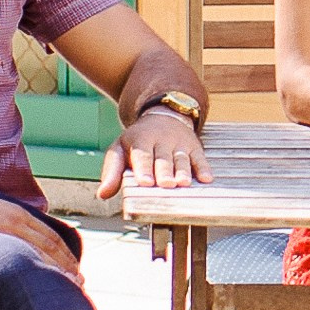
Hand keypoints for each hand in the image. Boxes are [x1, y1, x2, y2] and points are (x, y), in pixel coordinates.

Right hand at [0, 194, 87, 284]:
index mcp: (17, 214)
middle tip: (80, 283)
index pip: (49, 236)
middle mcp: (18, 218)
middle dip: (68, 264)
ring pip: (44, 248)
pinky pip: (25, 252)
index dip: (64, 254)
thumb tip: (8, 247)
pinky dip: (40, 265)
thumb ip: (3, 229)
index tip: (73, 270)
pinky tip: (48, 278)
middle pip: (52, 244)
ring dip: (59, 267)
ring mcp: (9, 225)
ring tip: (71, 285)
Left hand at [98, 106, 213, 200]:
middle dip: (165, 172)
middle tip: (166, 185)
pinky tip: (206, 179)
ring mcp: (179, 142)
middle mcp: (161, 139)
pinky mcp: (194, 146)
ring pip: (181, 158)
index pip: (141, 155)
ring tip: (184, 184)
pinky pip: (200, 157)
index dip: (144, 168)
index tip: (145, 182)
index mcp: (140, 139)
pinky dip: (204, 168)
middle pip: (163, 158)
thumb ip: (112, 171)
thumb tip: (103, 194)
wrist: (163, 116)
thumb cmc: (138, 141)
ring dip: (183, 171)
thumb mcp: (120, 149)